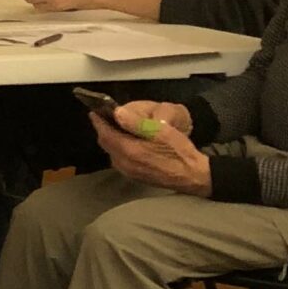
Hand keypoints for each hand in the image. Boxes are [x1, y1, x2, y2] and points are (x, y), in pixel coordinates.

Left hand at [90, 106, 209, 193]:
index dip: (98, 121)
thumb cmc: (178, 151)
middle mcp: (123, 163)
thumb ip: (136, 123)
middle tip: (105, 118)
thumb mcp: (160, 131)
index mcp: (128, 151)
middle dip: (104, 130)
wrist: (193, 176)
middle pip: (106, 144)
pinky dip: (119, 149)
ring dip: (111, 140)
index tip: (94, 111)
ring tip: (116, 128)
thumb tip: (117, 113)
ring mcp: (129, 172)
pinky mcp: (135, 177)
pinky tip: (127, 143)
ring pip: (112, 152)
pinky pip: (120, 160)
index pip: (105, 134)